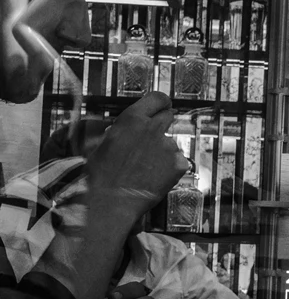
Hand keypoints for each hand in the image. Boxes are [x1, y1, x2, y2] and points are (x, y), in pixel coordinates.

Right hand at [81, 92, 187, 220]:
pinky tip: (154, 178)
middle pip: (168, 117)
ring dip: (163, 153)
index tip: (163, 106)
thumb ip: (123, 131)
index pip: (157, 98)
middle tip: (152, 140)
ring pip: (171, 144)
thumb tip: (128, 129)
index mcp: (132, 119)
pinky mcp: (179, 164)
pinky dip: (170, 169)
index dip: (161, 103)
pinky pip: (178, 162)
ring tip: (145, 169)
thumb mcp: (104, 143)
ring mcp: (169, 146)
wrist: (110, 200)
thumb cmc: (100, 173)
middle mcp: (153, 129)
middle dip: (162, 125)